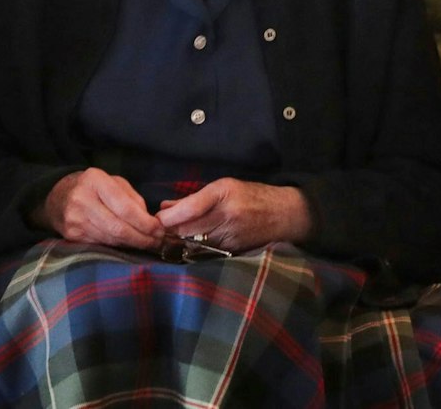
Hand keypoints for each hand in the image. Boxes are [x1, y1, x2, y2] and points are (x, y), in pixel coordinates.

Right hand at [36, 168, 166, 250]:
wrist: (58, 197)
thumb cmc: (93, 187)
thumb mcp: (113, 182)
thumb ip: (132, 198)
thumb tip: (149, 220)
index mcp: (95, 181)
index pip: (124, 207)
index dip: (144, 222)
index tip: (159, 228)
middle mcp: (82, 201)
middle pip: (118, 227)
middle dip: (141, 237)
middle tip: (157, 241)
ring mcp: (75, 221)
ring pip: (111, 239)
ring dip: (132, 244)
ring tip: (148, 243)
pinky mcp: (72, 237)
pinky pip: (102, 245)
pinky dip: (119, 246)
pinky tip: (129, 244)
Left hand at [156, 178, 310, 253]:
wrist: (285, 214)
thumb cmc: (252, 195)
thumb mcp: (225, 187)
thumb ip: (195, 198)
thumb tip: (165, 206)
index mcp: (224, 193)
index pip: (190, 207)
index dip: (169, 216)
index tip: (156, 219)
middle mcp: (227, 215)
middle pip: (188, 229)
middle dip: (169, 231)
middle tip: (155, 231)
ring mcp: (231, 236)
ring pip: (194, 243)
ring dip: (179, 242)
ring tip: (167, 240)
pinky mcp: (233, 251)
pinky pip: (206, 252)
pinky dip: (193, 250)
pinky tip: (186, 247)